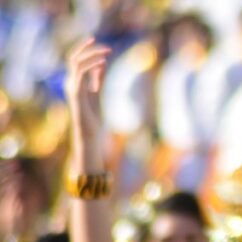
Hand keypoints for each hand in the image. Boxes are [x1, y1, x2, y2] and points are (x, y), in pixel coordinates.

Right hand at [64, 39, 109, 153]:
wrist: (90, 134)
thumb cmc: (94, 117)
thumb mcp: (98, 93)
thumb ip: (98, 79)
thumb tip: (101, 64)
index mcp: (75, 83)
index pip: (76, 60)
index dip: (86, 50)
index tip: (100, 44)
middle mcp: (70, 83)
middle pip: (74, 58)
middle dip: (88, 48)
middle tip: (106, 46)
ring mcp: (71, 87)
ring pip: (76, 62)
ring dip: (93, 55)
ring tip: (108, 52)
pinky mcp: (76, 93)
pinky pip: (81, 74)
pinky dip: (91, 65)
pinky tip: (103, 63)